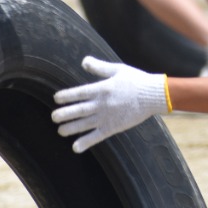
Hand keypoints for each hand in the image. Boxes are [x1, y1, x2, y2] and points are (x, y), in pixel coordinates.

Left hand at [51, 56, 168, 152]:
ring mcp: (107, 117)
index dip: (66, 96)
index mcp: (102, 88)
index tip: (56, 98)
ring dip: (71, 128)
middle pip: (79, 110)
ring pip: (85, 124)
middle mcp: (102, 104)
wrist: (153, 95)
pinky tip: (75, 147)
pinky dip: (86, 142)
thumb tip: (84, 61)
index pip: (79, 93)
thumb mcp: (117, 69)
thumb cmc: (135, 80)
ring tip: (60, 131)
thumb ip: (99, 67)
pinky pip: (97, 136)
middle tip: (53, 117)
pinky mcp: (114, 127)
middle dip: (64, 114)